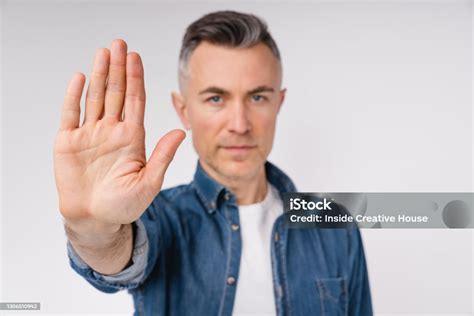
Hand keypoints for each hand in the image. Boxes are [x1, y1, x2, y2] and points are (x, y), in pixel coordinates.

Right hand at [54, 39, 184, 227]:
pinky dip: (74, 96)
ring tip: (103, 52)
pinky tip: (81, 78)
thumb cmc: (123, 205)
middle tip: (120, 43)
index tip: (136, 58)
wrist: (95, 220)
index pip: (135, 101)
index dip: (136, 79)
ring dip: (99, 75)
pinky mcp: (68, 142)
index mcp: (132, 138)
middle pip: (116, 93)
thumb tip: (181, 132)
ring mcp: (90, 135)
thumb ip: (162, 156)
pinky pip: (71, 114)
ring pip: (95, 98)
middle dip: (118, 68)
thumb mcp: (148, 182)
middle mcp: (112, 131)